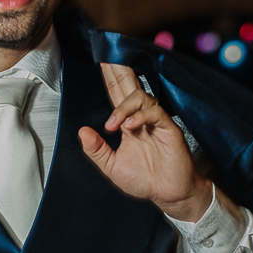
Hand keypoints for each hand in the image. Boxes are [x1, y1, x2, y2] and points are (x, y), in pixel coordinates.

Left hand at [78, 63, 211, 220]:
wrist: (168, 195)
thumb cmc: (145, 180)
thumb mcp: (112, 167)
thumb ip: (97, 150)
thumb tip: (82, 132)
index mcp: (128, 123)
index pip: (117, 95)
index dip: (110, 78)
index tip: (100, 61)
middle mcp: (142, 118)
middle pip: (130, 86)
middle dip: (118, 71)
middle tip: (106, 57)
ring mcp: (156, 122)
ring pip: (141, 97)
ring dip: (123, 107)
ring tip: (113, 124)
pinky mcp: (169, 129)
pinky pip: (155, 113)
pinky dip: (140, 117)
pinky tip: (129, 127)